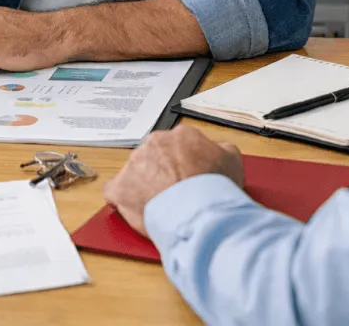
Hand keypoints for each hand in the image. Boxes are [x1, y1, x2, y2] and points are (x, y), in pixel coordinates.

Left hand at [103, 125, 242, 235]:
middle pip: (155, 156)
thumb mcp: (233, 160)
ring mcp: (135, 164)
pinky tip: (135, 208)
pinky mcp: (121, 187)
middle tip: (175, 191)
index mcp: (181, 135)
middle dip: (163, 172)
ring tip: (160, 204)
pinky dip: (123, 199)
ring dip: (144, 184)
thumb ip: (222, 149)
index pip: (178, 144)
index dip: (184, 162)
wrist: (198, 212)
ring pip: (136, 171)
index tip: (187, 175)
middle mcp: (155, 144)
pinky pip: (115, 190)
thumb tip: (217, 149)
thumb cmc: (214, 189)